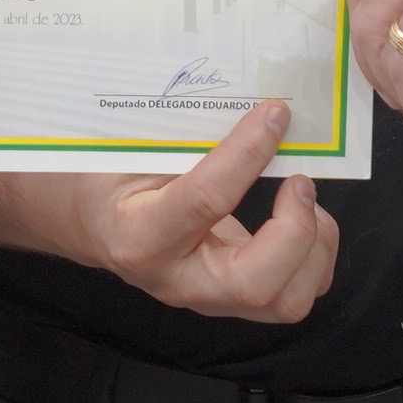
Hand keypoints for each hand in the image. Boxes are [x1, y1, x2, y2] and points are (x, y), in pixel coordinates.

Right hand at [0, 100, 337, 321]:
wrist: (89, 221)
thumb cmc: (105, 174)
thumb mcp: (131, 147)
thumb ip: (186, 135)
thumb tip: (253, 100)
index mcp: (140, 236)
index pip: (204, 202)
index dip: (247, 154)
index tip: (274, 113)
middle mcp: (178, 280)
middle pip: (257, 285)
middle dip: (295, 231)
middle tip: (298, 180)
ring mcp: (210, 297)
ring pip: (286, 302)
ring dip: (312, 249)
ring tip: (302, 200)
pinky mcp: (234, 297)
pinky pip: (294, 293)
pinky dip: (314, 255)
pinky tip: (300, 217)